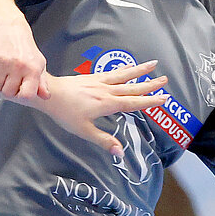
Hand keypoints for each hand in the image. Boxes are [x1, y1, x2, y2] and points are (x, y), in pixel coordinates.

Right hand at [0, 19, 47, 100]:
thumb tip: (46, 97)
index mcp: (33, 69)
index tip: (22, 90)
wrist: (11, 28)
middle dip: (9, 89)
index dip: (22, 96)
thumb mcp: (39, 64)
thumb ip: (42, 83)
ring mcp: (4, 62)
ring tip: (5, 73)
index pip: (26, 95)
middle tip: (12, 79)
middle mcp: (19, 66)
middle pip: (8, 93)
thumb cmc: (26, 49)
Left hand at [39, 60, 165, 154]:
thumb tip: (120, 152)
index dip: (149, 101)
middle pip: (133, 87)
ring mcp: (100, 82)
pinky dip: (123, 69)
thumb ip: (103, 140)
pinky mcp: (92, 77)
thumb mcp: (84, 131)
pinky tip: (128, 67)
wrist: (49, 94)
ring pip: (124, 75)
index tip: (163, 98)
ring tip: (153, 63)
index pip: (133, 103)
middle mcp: (106, 91)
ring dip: (140, 70)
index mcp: (107, 104)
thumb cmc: (65, 113)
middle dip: (150, 84)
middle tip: (165, 79)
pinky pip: (112, 72)